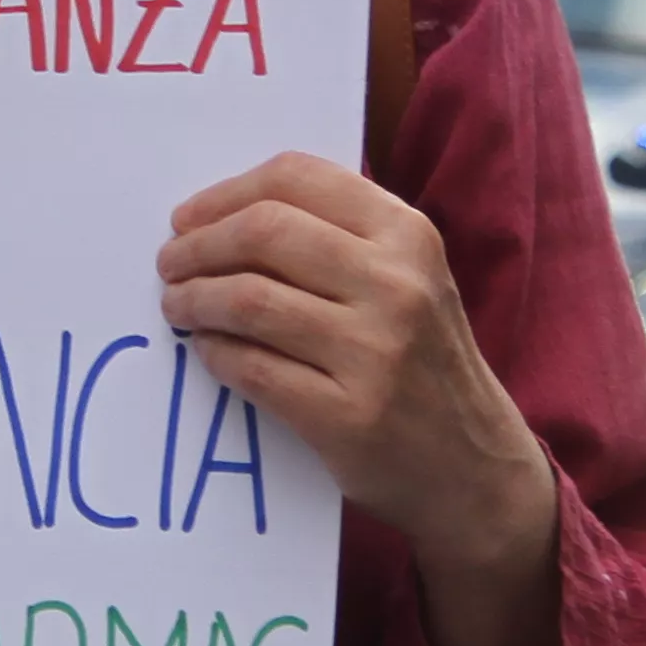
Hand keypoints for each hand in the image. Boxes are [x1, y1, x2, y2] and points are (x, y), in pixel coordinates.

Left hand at [158, 152, 555, 578]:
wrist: (475, 467)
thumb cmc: (426, 362)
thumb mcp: (413, 278)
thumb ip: (344, 235)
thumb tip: (230, 212)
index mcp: (409, 235)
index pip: (298, 178)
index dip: (226, 193)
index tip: (188, 217)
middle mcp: (397, 285)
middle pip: (263, 231)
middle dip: (199, 245)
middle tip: (170, 263)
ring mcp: (374, 353)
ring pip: (248, 299)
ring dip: (194, 299)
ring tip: (178, 306)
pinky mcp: (346, 416)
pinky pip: (252, 369)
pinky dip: (215, 353)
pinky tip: (208, 350)